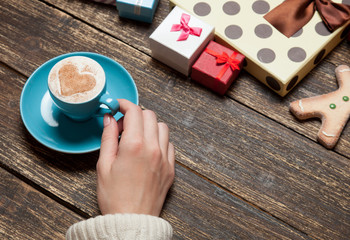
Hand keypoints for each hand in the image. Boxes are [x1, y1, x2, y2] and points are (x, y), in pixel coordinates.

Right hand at [96, 99, 174, 216]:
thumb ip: (108, 137)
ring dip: (149, 126)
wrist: (132, 220)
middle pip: (149, 115)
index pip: (134, 111)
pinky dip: (159, 140)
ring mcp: (164, 158)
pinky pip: (169, 144)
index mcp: (134, 146)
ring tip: (136, 137)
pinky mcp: (171, 168)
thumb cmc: (115, 197)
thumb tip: (110, 119)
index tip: (119, 106)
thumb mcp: (104, 165)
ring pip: (162, 127)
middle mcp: (153, 148)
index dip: (125, 105)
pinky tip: (148, 149)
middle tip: (124, 126)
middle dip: (135, 114)